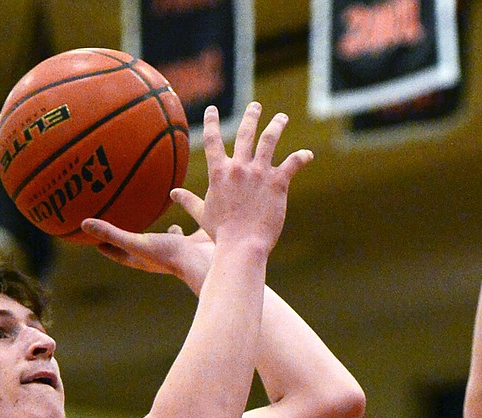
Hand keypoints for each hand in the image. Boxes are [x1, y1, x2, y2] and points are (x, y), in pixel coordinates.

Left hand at [81, 204, 212, 291]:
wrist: (208, 262)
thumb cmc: (169, 255)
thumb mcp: (136, 242)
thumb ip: (111, 233)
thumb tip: (83, 224)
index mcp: (143, 258)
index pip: (118, 252)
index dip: (106, 247)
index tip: (94, 240)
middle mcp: (159, 255)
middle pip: (139, 245)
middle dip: (129, 236)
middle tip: (119, 221)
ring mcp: (179, 249)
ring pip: (165, 236)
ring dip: (157, 229)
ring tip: (152, 213)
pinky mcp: (196, 240)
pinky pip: (189, 222)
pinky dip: (185, 212)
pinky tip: (183, 198)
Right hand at [190, 102, 311, 258]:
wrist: (241, 247)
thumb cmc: (221, 234)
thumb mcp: (202, 214)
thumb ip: (188, 201)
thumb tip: (173, 194)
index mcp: (219, 173)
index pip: (212, 141)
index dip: (211, 122)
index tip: (212, 110)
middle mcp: (239, 167)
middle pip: (245, 133)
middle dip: (251, 116)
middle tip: (255, 106)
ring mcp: (259, 173)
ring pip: (269, 139)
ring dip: (276, 125)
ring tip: (281, 118)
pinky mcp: (277, 183)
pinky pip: (292, 163)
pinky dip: (302, 157)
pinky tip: (308, 155)